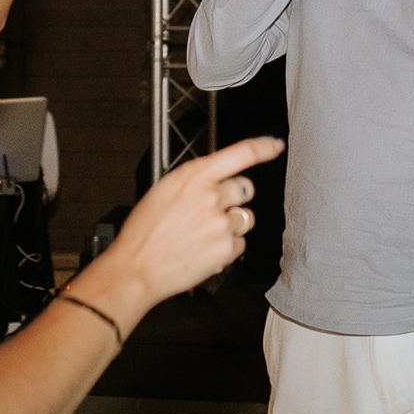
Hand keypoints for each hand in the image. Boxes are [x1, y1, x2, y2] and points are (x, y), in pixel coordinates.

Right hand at [108, 136, 283, 303]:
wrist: (137, 267)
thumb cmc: (145, 230)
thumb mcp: (165, 190)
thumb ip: (195, 181)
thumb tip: (217, 179)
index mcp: (193, 175)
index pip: (240, 154)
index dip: (263, 147)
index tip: (276, 145)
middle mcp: (211, 196)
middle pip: (245, 188)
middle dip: (234, 197)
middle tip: (213, 209)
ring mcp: (221, 223)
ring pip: (245, 218)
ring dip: (231, 224)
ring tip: (203, 234)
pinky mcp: (227, 248)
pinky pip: (240, 243)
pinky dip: (226, 248)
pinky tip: (204, 249)